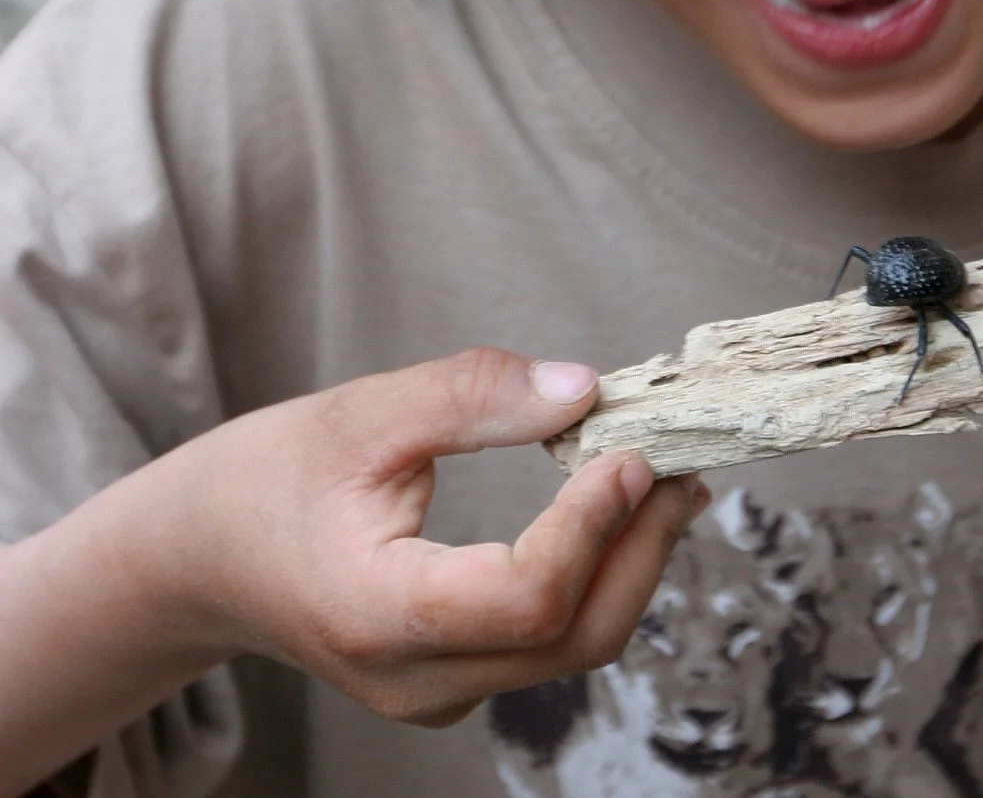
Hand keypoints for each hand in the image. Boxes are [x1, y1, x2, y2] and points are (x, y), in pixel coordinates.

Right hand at [172, 348, 703, 724]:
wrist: (203, 556)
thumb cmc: (270, 479)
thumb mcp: (360, 414)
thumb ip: (470, 396)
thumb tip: (582, 388)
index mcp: (381, 616)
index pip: (525, 599)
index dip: (591, 527)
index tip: (629, 450)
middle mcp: (417, 678)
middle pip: (570, 636)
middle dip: (641, 547)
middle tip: (683, 459)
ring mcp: (438, 691)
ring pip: (570, 648)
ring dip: (632, 562)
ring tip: (668, 477)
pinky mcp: (454, 677)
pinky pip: (548, 642)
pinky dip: (597, 576)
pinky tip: (614, 511)